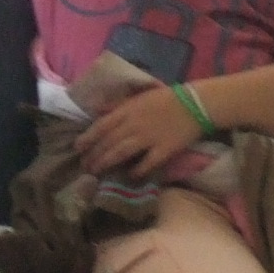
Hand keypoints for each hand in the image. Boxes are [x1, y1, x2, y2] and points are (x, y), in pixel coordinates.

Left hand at [77, 85, 205, 178]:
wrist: (196, 104)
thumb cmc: (167, 98)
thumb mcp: (139, 97)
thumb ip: (119, 105)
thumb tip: (98, 110)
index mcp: (128, 110)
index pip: (101, 126)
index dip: (87, 138)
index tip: (77, 148)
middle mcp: (134, 124)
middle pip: (108, 142)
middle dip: (94, 155)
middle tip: (85, 166)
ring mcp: (149, 138)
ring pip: (121, 153)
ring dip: (107, 163)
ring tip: (97, 172)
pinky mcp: (164, 149)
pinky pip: (147, 163)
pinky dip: (137, 171)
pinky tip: (130, 176)